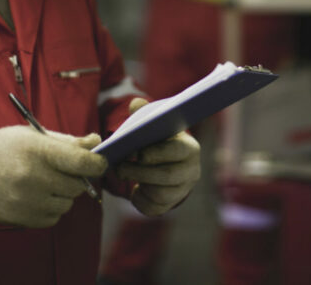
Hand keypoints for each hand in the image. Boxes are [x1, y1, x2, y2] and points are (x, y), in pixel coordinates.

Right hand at [0, 126, 107, 227]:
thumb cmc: (6, 148)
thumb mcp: (34, 136)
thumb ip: (68, 141)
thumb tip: (96, 143)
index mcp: (40, 151)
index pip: (82, 161)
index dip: (97, 162)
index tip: (100, 161)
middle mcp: (35, 178)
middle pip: (77, 185)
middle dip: (76, 178)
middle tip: (61, 170)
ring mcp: (29, 201)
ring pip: (67, 204)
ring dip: (62, 195)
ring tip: (43, 183)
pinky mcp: (23, 219)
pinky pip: (53, 218)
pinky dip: (50, 209)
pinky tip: (35, 196)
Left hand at [117, 98, 200, 215]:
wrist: (164, 164)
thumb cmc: (158, 141)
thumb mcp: (153, 127)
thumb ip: (144, 114)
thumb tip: (135, 103)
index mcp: (190, 148)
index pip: (178, 151)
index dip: (157, 153)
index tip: (136, 152)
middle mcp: (191, 171)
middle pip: (168, 175)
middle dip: (140, 171)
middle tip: (119, 166)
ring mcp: (183, 190)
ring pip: (161, 193)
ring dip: (138, 183)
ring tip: (121, 173)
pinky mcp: (171, 204)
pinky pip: (155, 207)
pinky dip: (141, 200)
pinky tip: (133, 189)